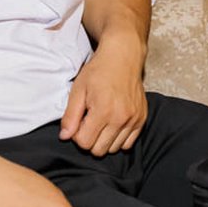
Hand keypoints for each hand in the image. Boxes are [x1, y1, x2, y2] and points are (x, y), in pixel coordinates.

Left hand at [59, 37, 146, 156]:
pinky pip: (128, 143)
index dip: (77, 135)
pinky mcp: (142, 118)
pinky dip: (119, 138)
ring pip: (114, 149)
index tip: (79, 121)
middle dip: (90, 140)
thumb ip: (70, 116)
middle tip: (89, 122)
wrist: (124, 56)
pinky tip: (113, 124)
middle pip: (99, 150)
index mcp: (103, 111)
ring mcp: (134, 119)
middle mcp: (121, 118)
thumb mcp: (78, 90)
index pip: (84, 143)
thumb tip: (65, 137)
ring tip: (102, 122)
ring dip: (104, 140)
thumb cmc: (99, 71)